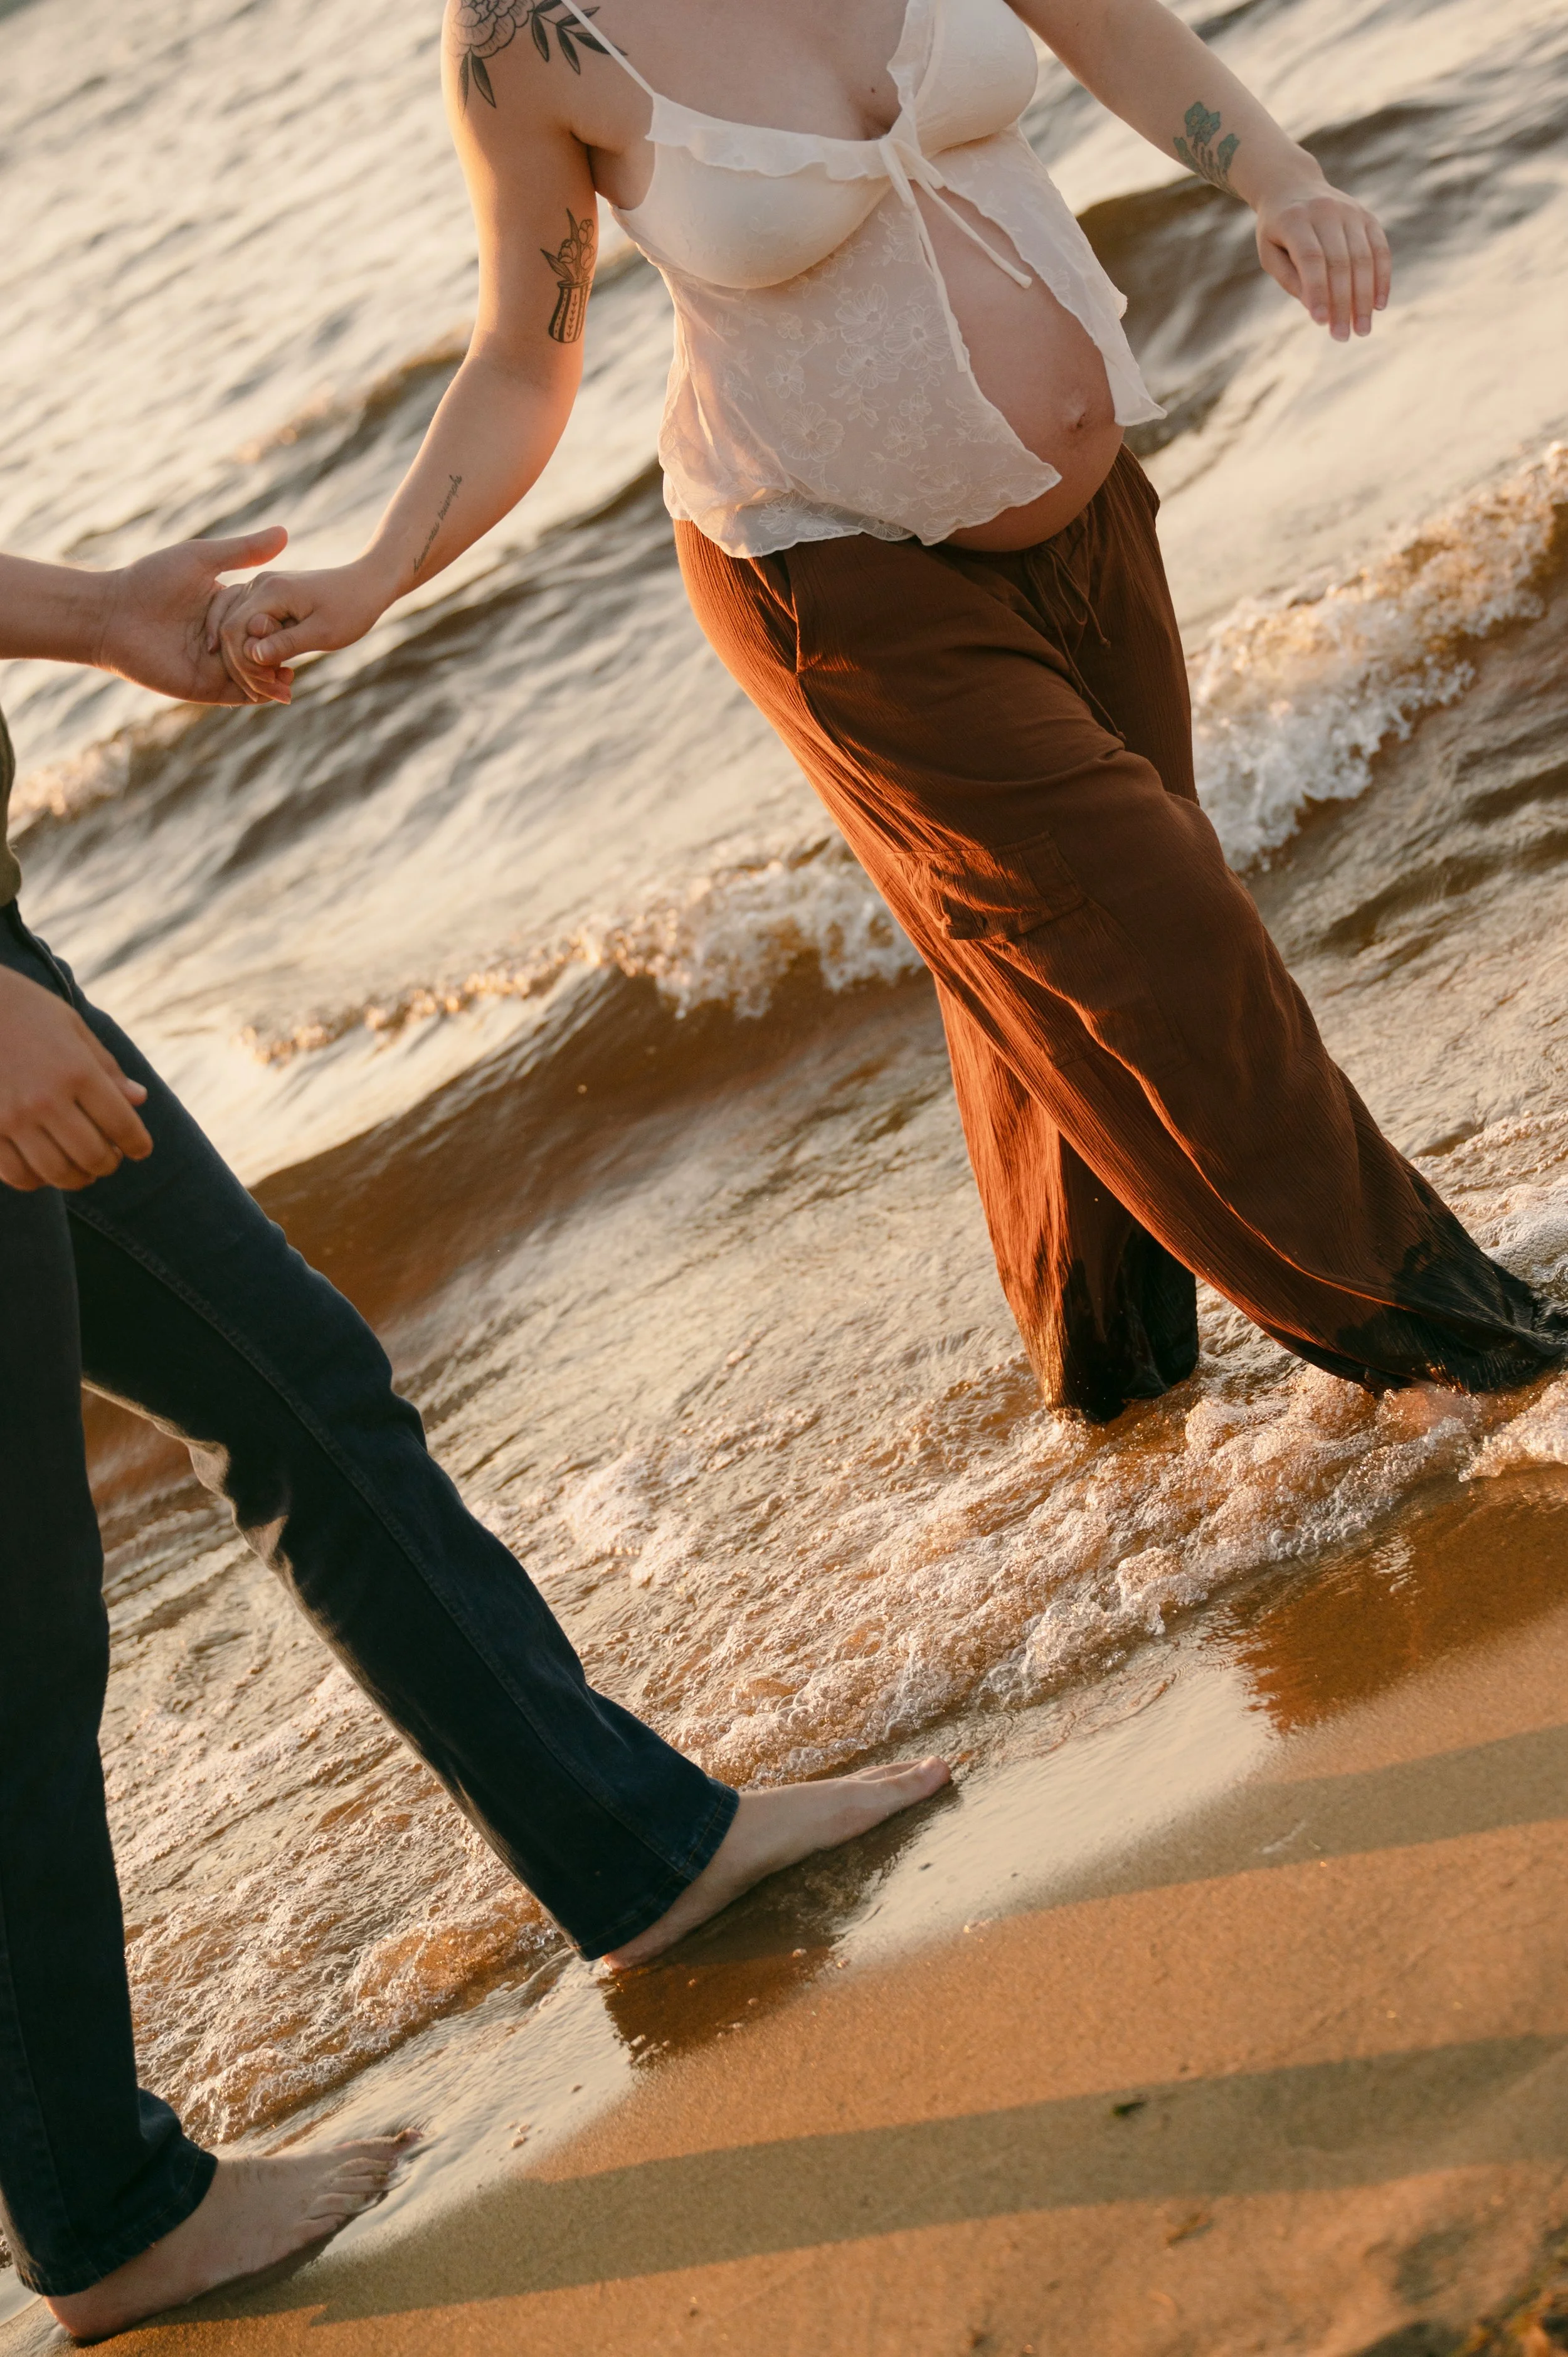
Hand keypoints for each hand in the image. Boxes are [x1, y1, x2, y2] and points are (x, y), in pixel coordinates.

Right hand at [0, 965, 152, 1190]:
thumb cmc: (27, 1012)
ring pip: (57, 1172)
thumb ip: (107, 1069)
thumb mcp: (73, 1028)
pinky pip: (17, 1175)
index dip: (138, 1144)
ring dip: (77, 1178)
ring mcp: (11, 1118)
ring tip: (81, 1170)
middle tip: (110, 1159)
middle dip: (108, 1164)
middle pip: (92, 1156)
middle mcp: (45, 1099)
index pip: (122, 1125)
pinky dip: (37, 1180)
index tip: (140, 1150)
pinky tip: (44, 1169)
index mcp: (77, 1071)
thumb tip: (139, 1100)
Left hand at [97, 527, 290, 703]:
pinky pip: (240, 694)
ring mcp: (216, 664)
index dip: (282, 621)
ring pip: (256, 673)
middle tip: (301, 650)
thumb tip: (285, 532)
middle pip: (263, 648)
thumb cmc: (151, 581)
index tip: (303, 619)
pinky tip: (276, 689)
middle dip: (283, 652)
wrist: (114, 615)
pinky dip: (260, 693)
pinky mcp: (206, 687)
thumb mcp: (201, 559)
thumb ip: (243, 550)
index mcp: (225, 609)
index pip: (263, 618)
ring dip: (275, 675)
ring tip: (290, 673)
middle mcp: (224, 638)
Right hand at [208, 562, 389, 705]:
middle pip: (229, 632)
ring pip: (235, 632)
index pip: (234, 630)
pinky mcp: (266, 600)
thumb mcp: (323, 632)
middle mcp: (258, 585)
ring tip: (280, 687)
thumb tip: (253, 656)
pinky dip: (257, 654)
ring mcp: (260, 591)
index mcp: (270, 590)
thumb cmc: (351, 608)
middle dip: (246, 668)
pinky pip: (248, 629)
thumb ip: (287, 643)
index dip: (245, 663)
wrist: (366, 585)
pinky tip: (278, 673)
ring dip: (251, 664)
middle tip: (278, 694)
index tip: (274, 685)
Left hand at [1254, 180, 1391, 339]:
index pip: (1311, 260)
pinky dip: (1382, 278)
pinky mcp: (1367, 217)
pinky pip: (1380, 249)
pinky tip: (1379, 305)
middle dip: (1343, 303)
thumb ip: (1290, 279)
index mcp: (1295, 220)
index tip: (1321, 323)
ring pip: (1363, 258)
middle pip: (1340, 262)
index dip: (1318, 292)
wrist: (1292, 185)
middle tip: (1344, 337)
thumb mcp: (1270, 253)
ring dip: (1364, 298)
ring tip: (1362, 329)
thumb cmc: (1277, 230)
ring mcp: (1350, 212)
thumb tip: (1317, 309)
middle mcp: (1326, 211)